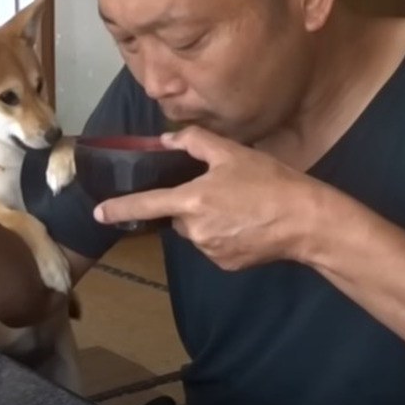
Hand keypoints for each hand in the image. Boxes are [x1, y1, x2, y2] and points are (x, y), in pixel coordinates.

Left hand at [93, 126, 330, 269]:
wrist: (305, 221)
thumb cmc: (270, 182)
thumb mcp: (233, 153)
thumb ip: (195, 142)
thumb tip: (168, 140)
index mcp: (192, 201)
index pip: (146, 205)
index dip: (119, 209)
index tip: (99, 213)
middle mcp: (195, 230)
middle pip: (177, 216)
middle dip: (190, 204)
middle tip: (221, 191)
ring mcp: (210, 251)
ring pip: (196, 231)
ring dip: (206, 220)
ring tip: (239, 208)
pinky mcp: (226, 264)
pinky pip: (213, 247)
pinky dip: (222, 236)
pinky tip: (245, 225)